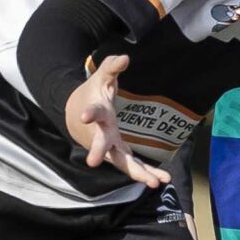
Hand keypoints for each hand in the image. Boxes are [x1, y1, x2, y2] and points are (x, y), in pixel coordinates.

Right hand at [66, 55, 168, 187]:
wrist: (75, 114)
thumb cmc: (91, 95)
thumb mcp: (100, 79)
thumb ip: (111, 68)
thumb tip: (125, 57)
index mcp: (97, 114)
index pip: (93, 113)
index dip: (89, 113)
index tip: (84, 115)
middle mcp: (101, 134)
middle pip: (102, 145)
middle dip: (100, 152)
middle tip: (92, 161)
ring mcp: (109, 147)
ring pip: (121, 162)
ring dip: (137, 172)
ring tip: (155, 182)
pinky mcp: (118, 153)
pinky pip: (132, 165)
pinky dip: (146, 173)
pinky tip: (163, 179)